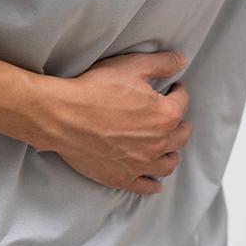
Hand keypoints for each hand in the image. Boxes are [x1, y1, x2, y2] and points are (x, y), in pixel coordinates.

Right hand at [42, 50, 192, 194]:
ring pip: (168, 163)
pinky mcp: (123, 177)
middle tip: (175, 119)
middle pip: (180, 136)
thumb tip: (181, 59)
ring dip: (172, 153)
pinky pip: (146, 186)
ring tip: (169, 148)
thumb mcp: (132, 66)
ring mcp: (141, 164)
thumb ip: (161, 63)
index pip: (182, 102)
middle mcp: (159, 143)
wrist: (63, 116)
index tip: (174, 89)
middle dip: (180, 124)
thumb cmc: (96, 89)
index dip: (178, 92)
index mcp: (165, 115)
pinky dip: (153, 183)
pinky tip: (155, 182)